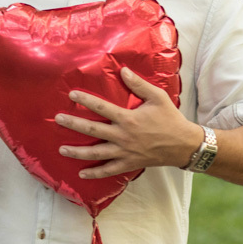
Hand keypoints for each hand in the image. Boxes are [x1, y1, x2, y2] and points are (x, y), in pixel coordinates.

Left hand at [55, 67, 200, 177]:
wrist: (184, 145)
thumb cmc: (170, 119)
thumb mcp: (158, 97)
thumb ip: (139, 84)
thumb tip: (123, 70)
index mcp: (128, 119)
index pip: (102, 107)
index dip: (85, 100)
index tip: (71, 94)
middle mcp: (123, 136)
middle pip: (92, 130)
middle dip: (73, 125)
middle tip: (58, 120)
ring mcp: (125, 152)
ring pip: (96, 153)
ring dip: (77, 152)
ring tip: (61, 149)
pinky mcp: (129, 164)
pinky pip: (109, 170)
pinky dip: (95, 173)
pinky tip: (81, 173)